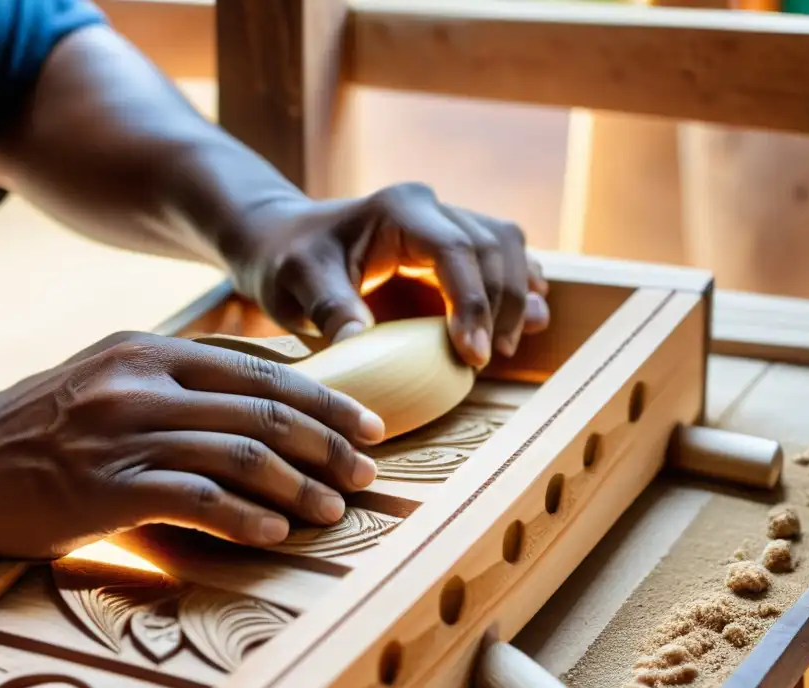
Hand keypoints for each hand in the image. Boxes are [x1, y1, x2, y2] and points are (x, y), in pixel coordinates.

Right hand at [0, 333, 384, 570]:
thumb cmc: (40, 426)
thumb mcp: (110, 377)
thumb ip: (180, 379)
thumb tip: (262, 393)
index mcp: (153, 350)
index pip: (262, 371)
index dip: (324, 398)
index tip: (366, 424)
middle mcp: (146, 383)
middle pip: (265, 411)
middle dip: (329, 442)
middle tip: (368, 470)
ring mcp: (127, 433)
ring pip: (243, 456)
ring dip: (300, 486)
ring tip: (335, 509)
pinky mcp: (109, 487)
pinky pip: (200, 501)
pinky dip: (246, 519)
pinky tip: (276, 533)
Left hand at [234, 183, 549, 368]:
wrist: (283, 245)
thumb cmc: (287, 262)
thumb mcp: (297, 285)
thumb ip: (330, 309)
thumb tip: (360, 342)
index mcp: (398, 209)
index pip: (454, 250)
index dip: (471, 302)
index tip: (474, 353)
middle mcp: (429, 208)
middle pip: (492, 247)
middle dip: (500, 304)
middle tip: (487, 358)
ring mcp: (444, 222)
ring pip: (507, 247)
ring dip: (517, 295)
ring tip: (507, 346)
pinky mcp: (450, 246)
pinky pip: (501, 257)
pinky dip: (517, 287)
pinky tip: (526, 320)